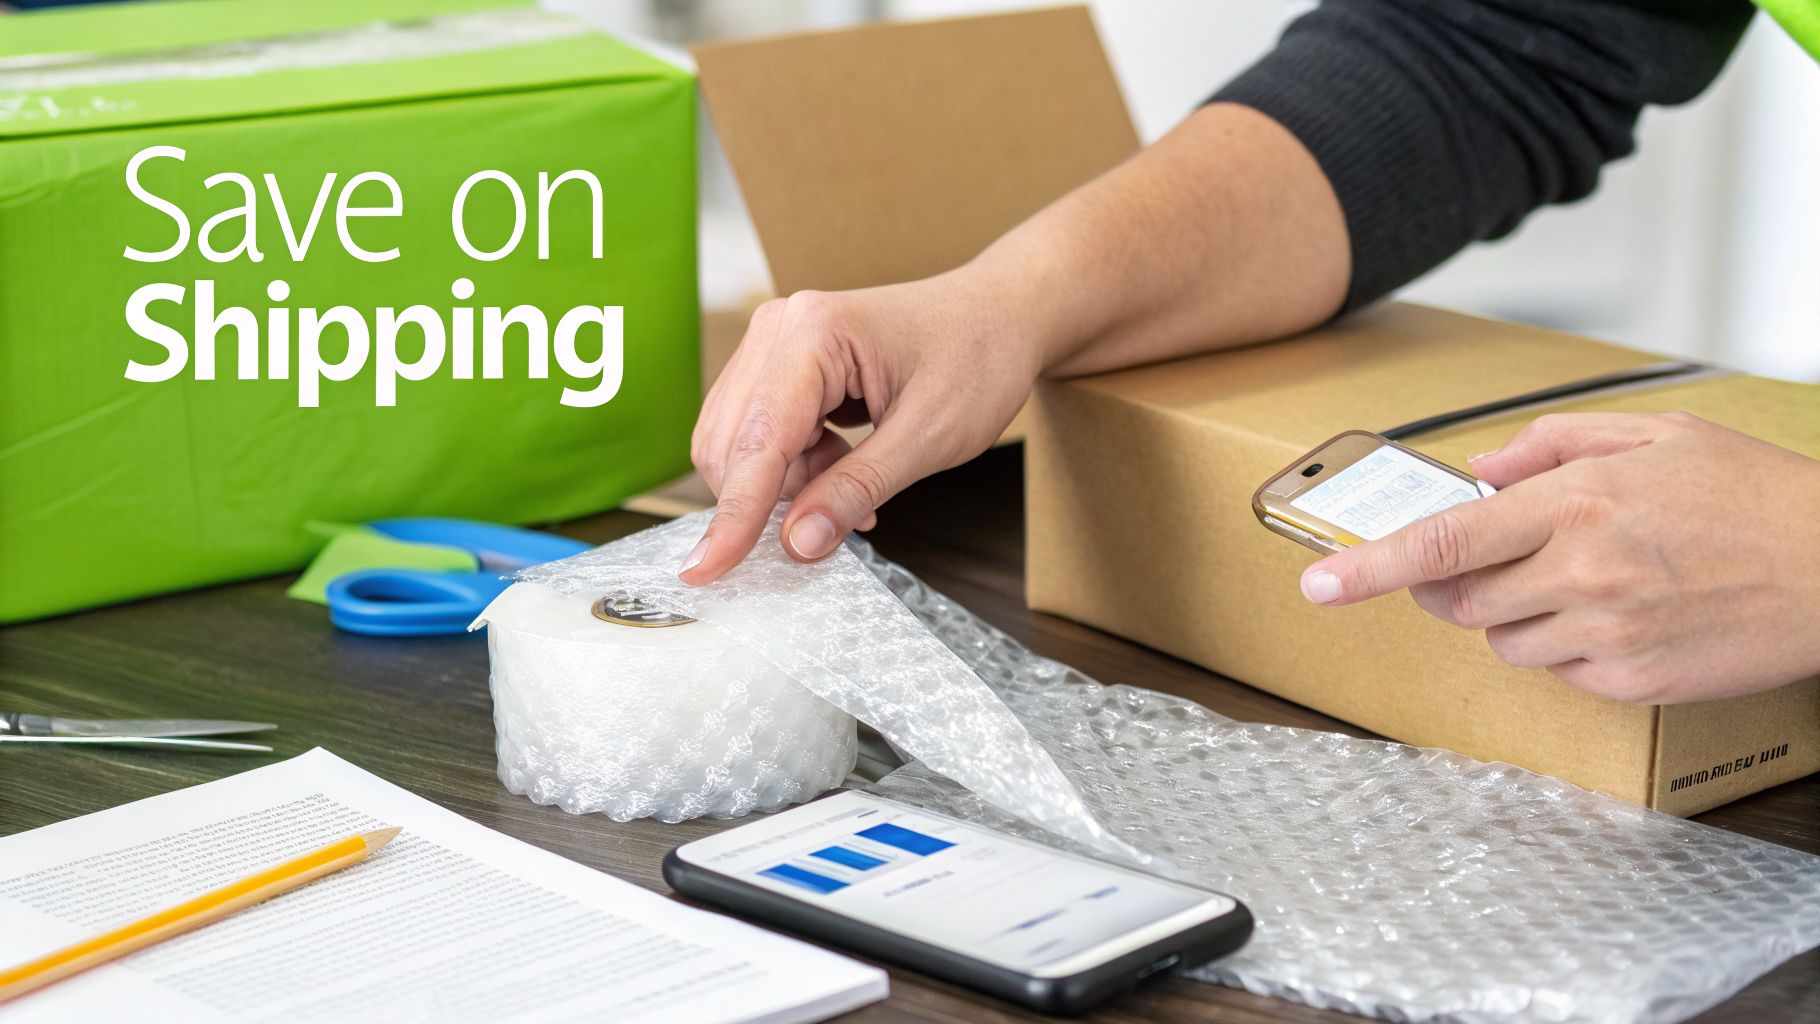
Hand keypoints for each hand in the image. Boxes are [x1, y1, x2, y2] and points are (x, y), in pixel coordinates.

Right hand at [681, 276, 1040, 583]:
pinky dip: (794, 469)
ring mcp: (775, 342)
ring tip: (856, 488)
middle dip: (773, 499)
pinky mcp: (781, 363)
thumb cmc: (978, 358)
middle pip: (733, 444)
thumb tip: (796, 544)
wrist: (1001, 315)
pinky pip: (760, 434)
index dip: (734, 516)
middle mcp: (779, 328)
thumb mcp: (929, 437)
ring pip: (740, 444)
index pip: (757, 442)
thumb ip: (856, 489)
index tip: (707, 571)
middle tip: (845, 519)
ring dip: (788, 485)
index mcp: (813, 333)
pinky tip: (843, 470)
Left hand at [1298, 412, 1819, 702]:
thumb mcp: (1654, 434)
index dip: (1370, 566)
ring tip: (1592, 579)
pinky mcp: (1630, 680)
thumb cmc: (1751, 494)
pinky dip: (1570, 646)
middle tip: (1507, 555)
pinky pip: (1558, 672)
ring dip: (1519, 612)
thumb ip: (1552, 444)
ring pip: (1503, 639)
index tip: (1319, 584)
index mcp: (1575, 502)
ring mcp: (1605, 633)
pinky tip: (1625, 614)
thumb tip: (1480, 471)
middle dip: (1461, 580)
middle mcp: (1580, 571)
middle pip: (1459, 598)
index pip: (1443, 541)